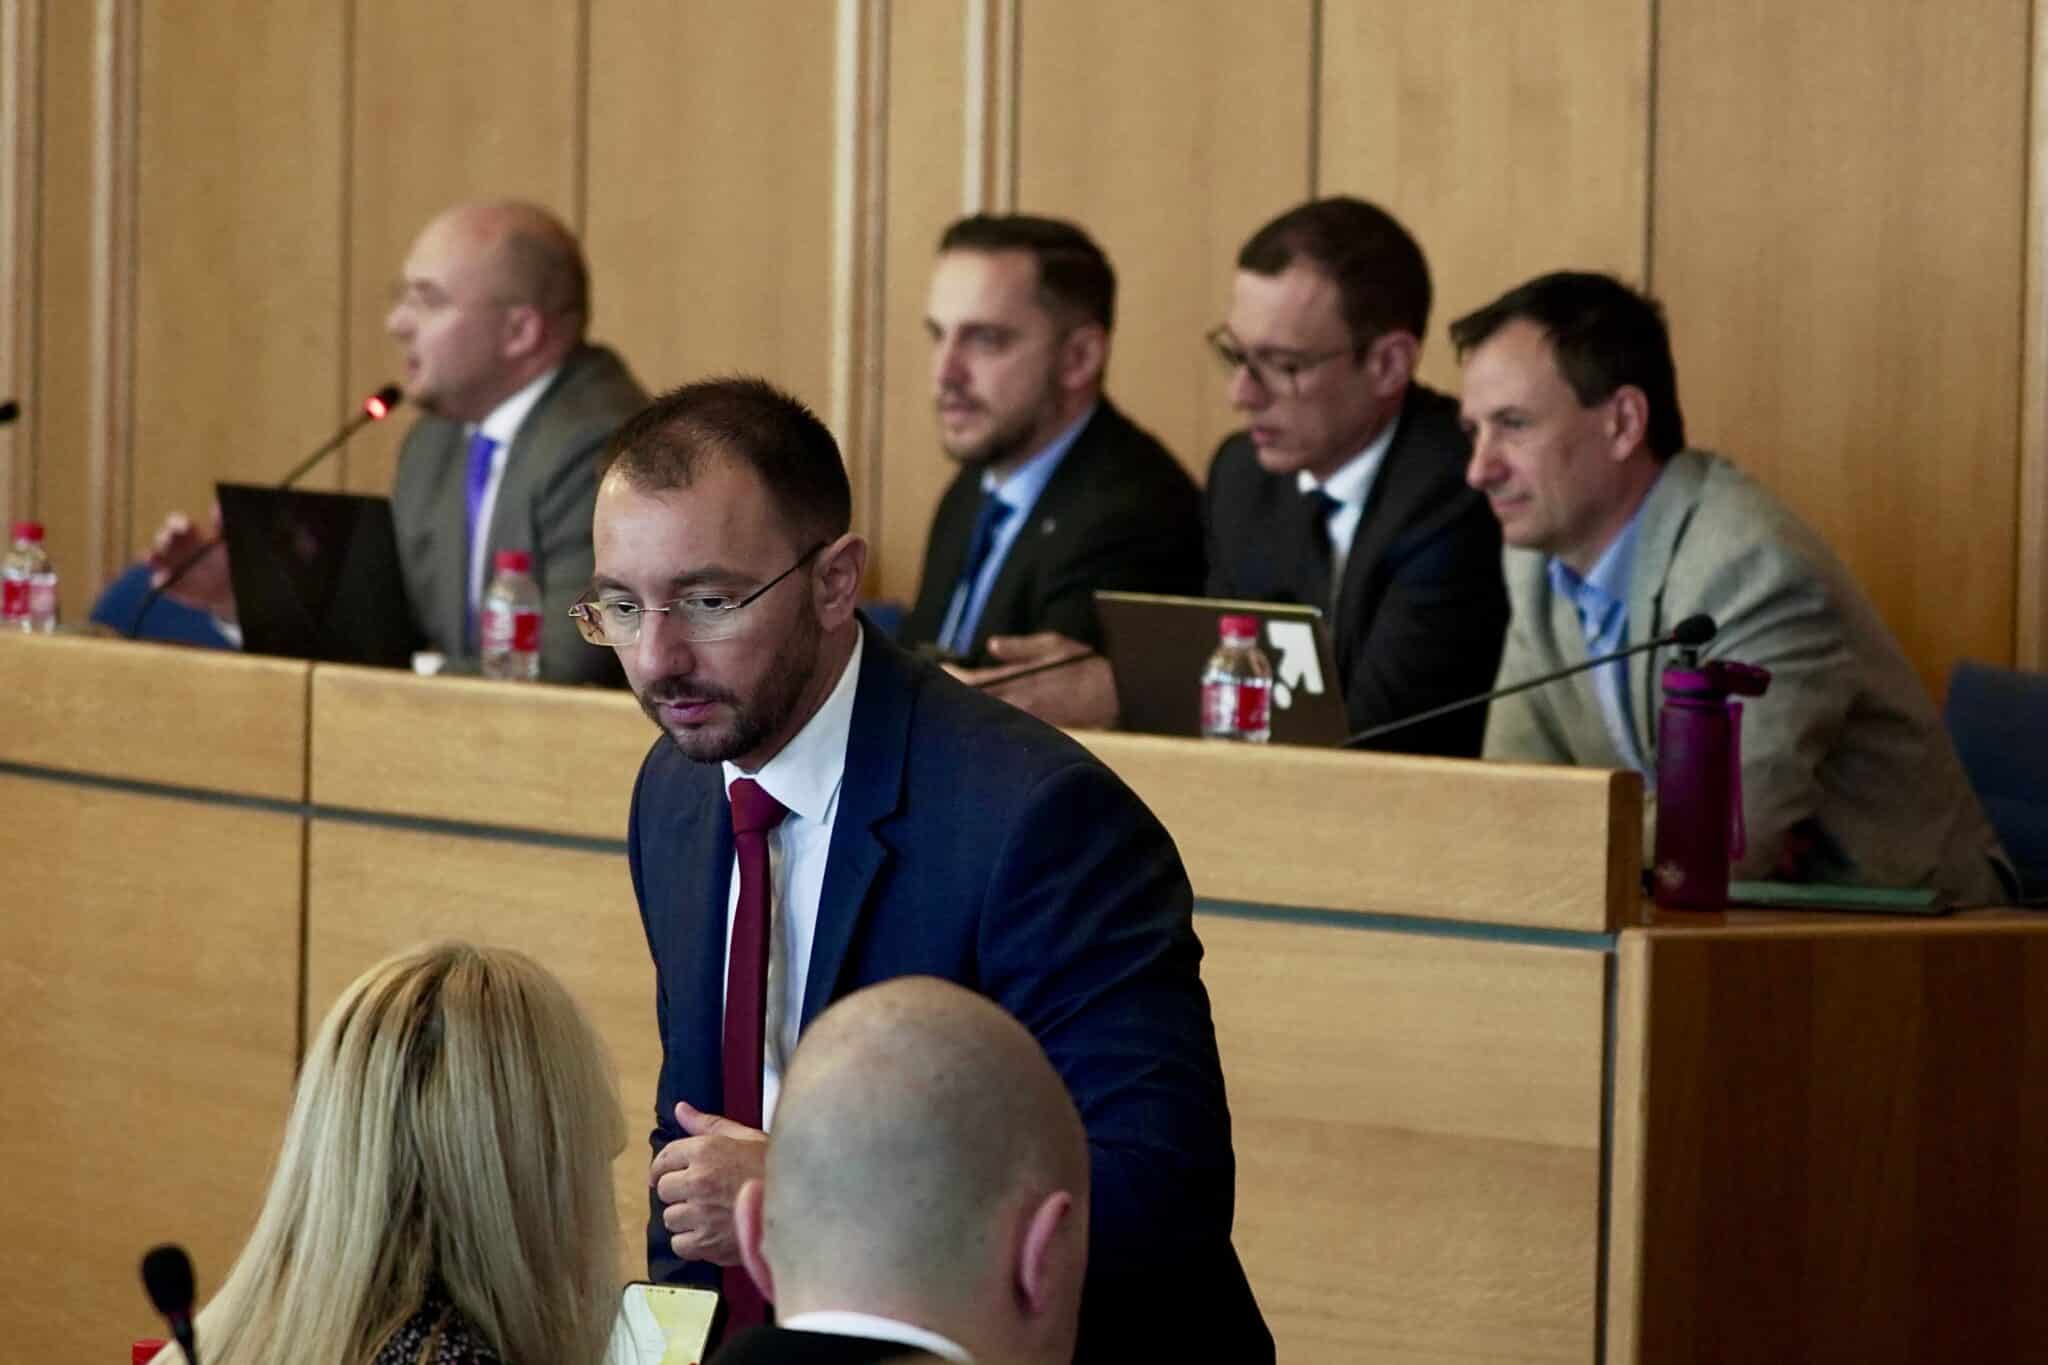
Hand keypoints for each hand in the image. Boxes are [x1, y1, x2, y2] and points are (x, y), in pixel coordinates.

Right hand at [146, 504, 235, 619]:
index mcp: (188, 534)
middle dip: (163, 539)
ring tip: (153, 558)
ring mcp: (168, 565)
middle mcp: (174, 547)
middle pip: (162, 538)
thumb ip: (220, 527)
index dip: (177, 524)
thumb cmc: (226, 560)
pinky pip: (158, 581)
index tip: (185, 527)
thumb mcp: (226, 543)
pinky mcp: (167, 583)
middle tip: (168, 542)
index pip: (176, 524)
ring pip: (153, 558)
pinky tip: (165, 580)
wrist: (228, 587)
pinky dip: (160, 580)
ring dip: (151, 557)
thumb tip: (217, 508)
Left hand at [650, 1100, 767, 1265]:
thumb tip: (681, 1109)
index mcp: (706, 1150)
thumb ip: (708, 1124)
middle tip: (698, 1194)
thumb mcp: (746, 1137)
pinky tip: (711, 1233)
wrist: (801, 1207)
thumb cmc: (778, 1171)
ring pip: (670, 1218)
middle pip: (664, 1189)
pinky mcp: (706, 1243)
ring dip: (685, 1218)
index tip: (666, 1174)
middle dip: (678, 1192)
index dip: (664, 1167)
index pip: (665, 1157)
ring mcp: (701, 1213)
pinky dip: (692, 1242)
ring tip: (709, 1214)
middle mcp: (698, 1180)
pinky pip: (680, 1244)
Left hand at [953, 631, 1118, 729]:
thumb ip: (1018, 647)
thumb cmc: (1086, 663)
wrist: (1117, 693)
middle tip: (940, 686)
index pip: (975, 684)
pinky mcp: (1041, 731)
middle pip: (977, 705)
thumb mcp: (1052, 644)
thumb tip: (991, 646)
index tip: (941, 669)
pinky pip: (1011, 725)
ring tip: (958, 699)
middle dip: (956, 696)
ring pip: (992, 717)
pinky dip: (995, 718)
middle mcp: (1023, 705)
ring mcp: (1031, 721)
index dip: (954, 678)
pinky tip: (989, 713)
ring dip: (974, 708)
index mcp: (1021, 681)